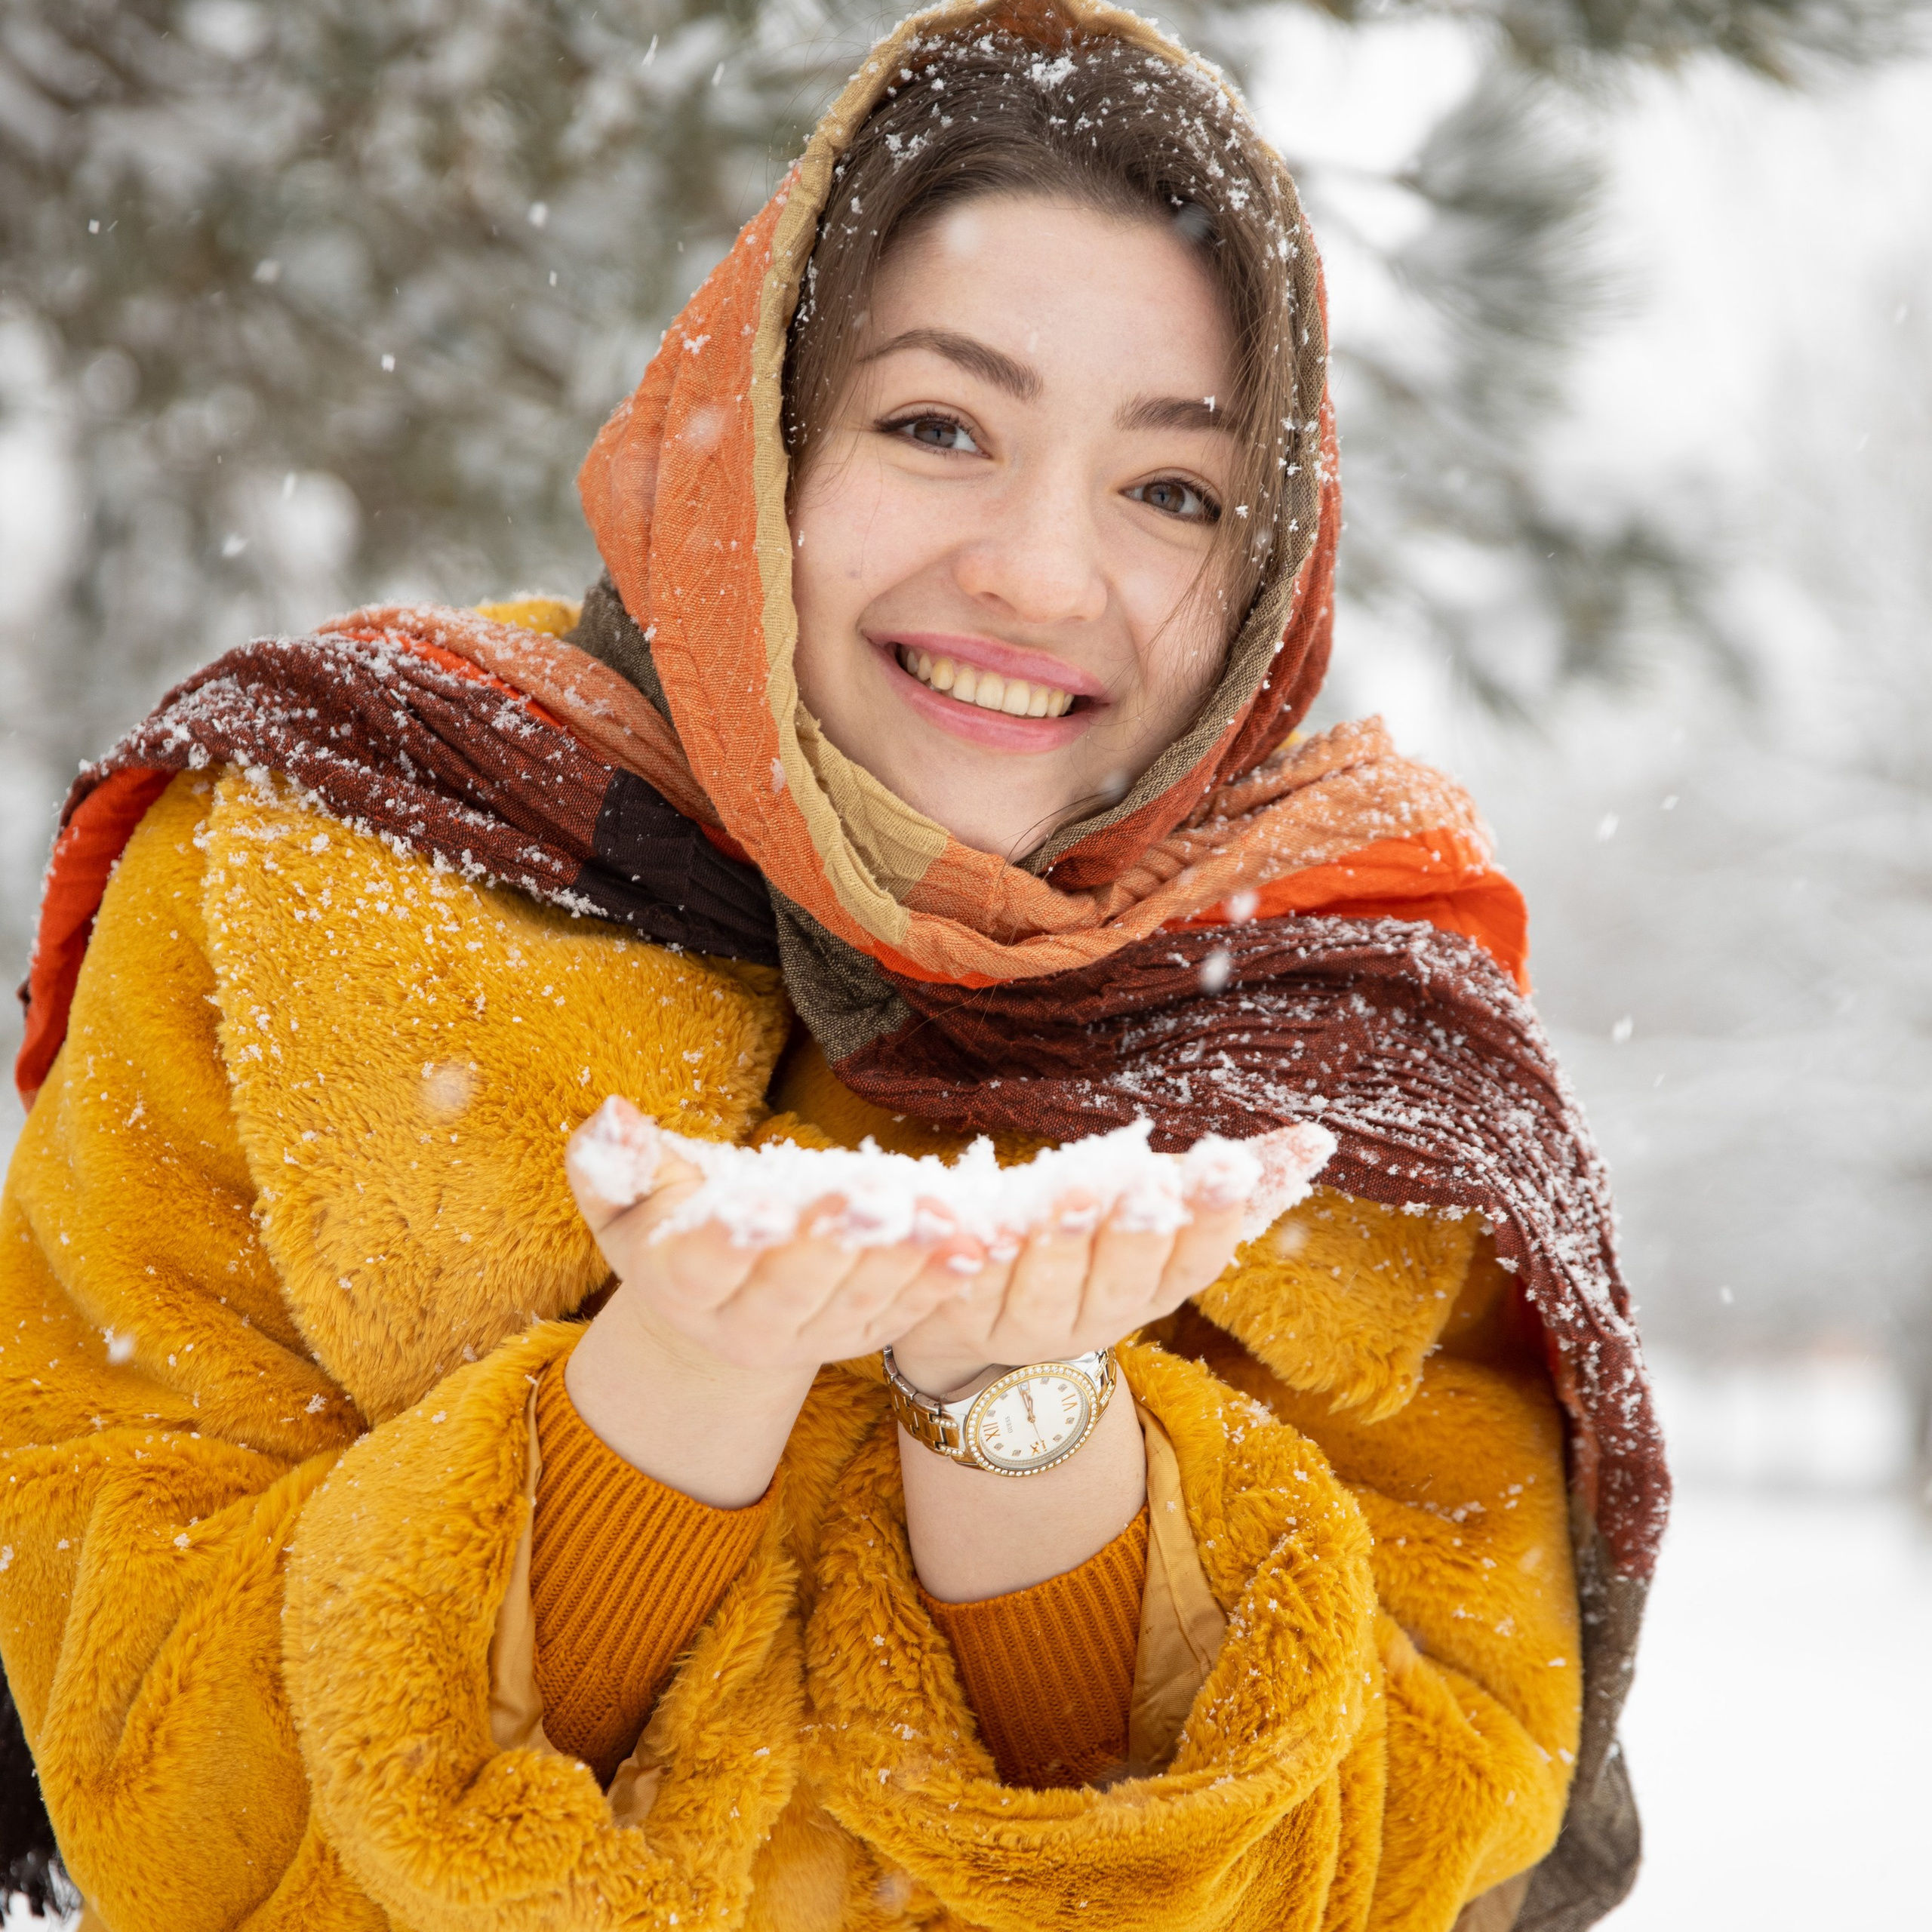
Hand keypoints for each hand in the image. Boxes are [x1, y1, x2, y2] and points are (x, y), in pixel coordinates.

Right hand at [565, 1099, 976, 1376]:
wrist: (712, 1305)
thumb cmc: (667, 1225)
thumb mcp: (626, 1195)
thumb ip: (612, 1161)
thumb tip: (613, 1116)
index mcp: (681, 1285)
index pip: (703, 1265)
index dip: (731, 1239)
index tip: (761, 1205)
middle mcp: (747, 1325)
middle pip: (793, 1289)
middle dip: (836, 1244)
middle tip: (875, 1199)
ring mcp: (812, 1338)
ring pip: (860, 1302)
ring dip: (904, 1260)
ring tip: (941, 1217)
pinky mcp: (865, 1335)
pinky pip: (907, 1311)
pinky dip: (941, 1280)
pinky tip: (975, 1244)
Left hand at [887, 1183, 1246, 1394]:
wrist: (978, 1301)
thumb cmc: (1090, 1237)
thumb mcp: (1158, 1201)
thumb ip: (1236, 1177)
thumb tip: (1319, 1139)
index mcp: (1152, 1290)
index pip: (1194, 1263)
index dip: (1211, 1218)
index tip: (1226, 1167)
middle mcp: (1095, 1319)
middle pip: (1122, 1283)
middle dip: (1138, 1235)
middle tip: (1150, 1185)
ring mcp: (1026, 1327)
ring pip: (1047, 1289)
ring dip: (1062, 1242)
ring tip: (1074, 1189)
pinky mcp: (961, 1318)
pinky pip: (965, 1289)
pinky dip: (972, 1259)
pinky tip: (981, 1224)